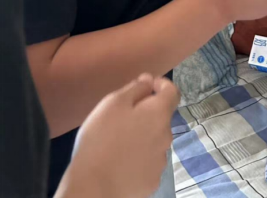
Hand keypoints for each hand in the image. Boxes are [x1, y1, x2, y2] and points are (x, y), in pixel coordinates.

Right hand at [57, 75, 179, 197]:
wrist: (94, 187)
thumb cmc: (101, 138)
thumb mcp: (113, 103)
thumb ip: (135, 88)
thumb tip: (150, 80)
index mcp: (159, 114)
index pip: (172, 92)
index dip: (160, 84)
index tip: (144, 86)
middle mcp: (166, 137)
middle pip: (161, 118)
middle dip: (146, 113)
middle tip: (121, 118)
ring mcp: (161, 162)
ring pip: (155, 140)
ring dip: (143, 136)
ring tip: (118, 142)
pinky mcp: (152, 181)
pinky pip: (148, 162)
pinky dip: (139, 157)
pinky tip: (121, 162)